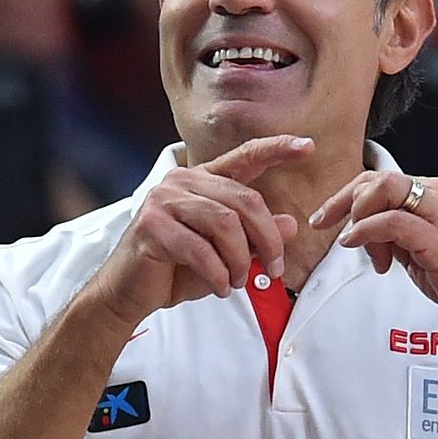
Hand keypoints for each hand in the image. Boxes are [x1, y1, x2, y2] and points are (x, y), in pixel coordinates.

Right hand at [84, 135, 309, 328]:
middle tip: (275, 270)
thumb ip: (255, 237)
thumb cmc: (177, 270)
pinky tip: (221, 287)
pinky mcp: (151, 226)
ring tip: (240, 281)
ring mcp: (163, 200)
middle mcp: (181, 182)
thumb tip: (290, 224)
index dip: (275, 149)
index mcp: (201, 180)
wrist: (130, 293)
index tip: (307, 145)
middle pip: (243, 200)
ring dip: (241, 260)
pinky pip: (200, 249)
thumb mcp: (227, 254)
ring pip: (225, 224)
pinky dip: (218, 273)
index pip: (244, 157)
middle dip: (267, 239)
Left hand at [310, 171, 437, 341]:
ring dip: (359, 219)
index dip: (347, 196)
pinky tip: (358, 246)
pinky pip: (391, 221)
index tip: (326, 217)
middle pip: (377, 179)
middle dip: (343, 201)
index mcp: (434, 196)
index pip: (381, 180)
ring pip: (383, 190)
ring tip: (365, 252)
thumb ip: (393, 237)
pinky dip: (366, 231)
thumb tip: (362, 236)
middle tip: (325, 226)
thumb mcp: (420, 252)